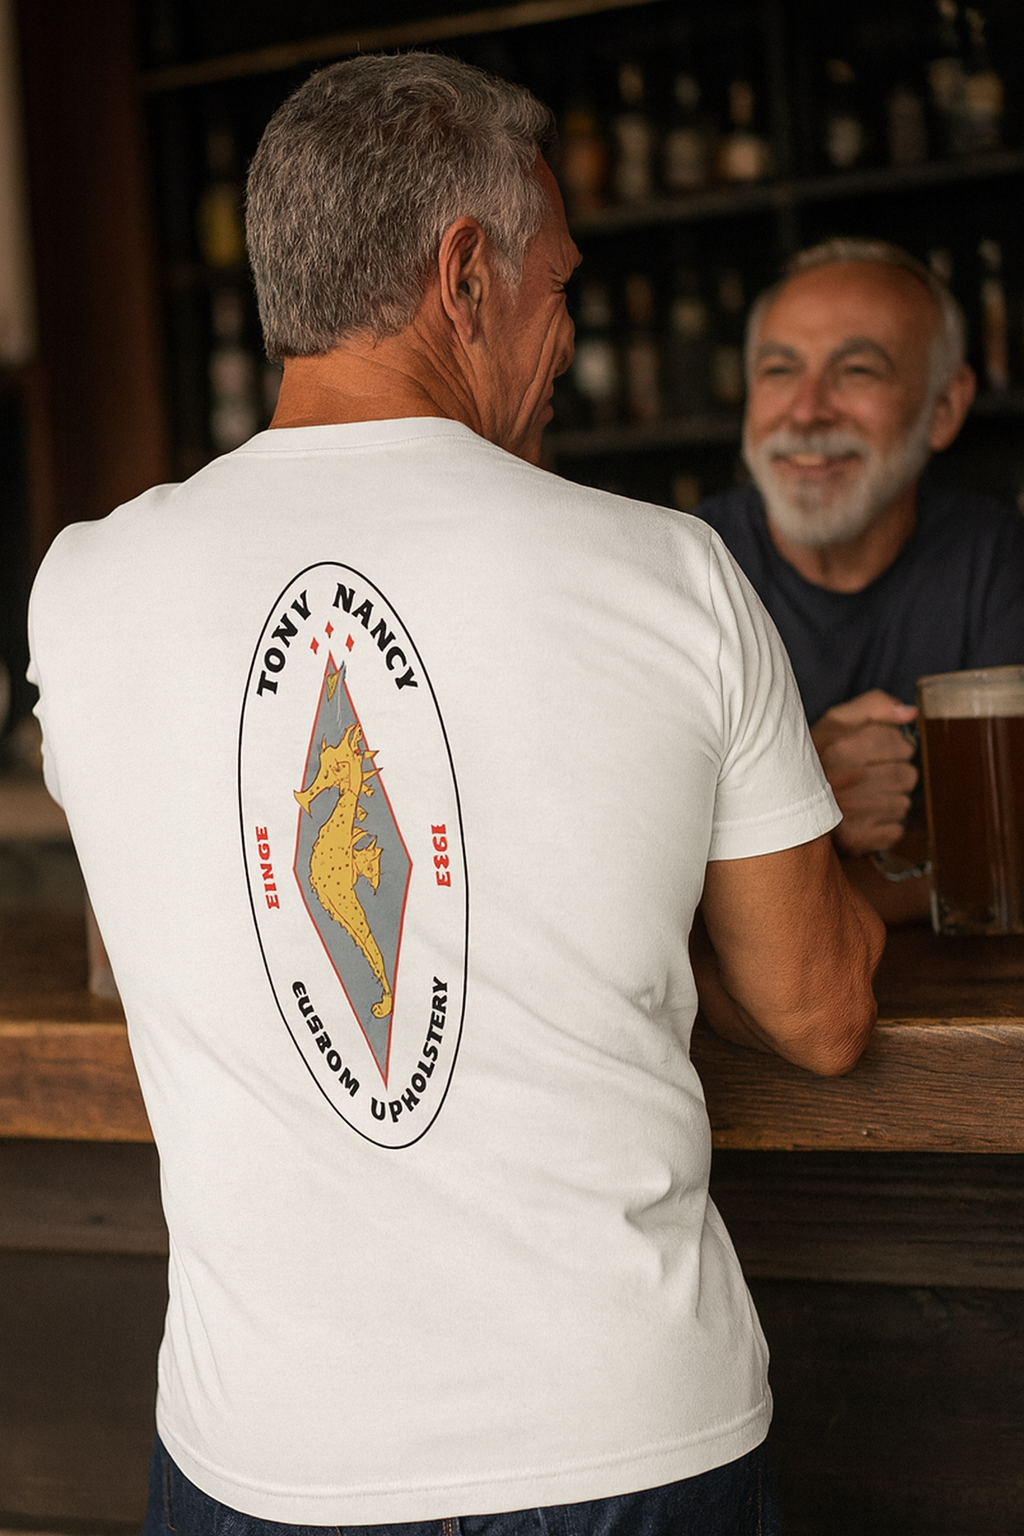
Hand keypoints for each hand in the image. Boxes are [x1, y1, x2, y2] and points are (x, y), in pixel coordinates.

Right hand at [810, 690, 918, 857]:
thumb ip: (874, 705)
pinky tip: (863, 817)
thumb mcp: (836, 721)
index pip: (902, 745)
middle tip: (870, 775)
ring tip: (863, 796)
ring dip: (889, 800)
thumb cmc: (814, 758)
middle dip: (895, 774)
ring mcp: (848, 815)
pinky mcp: (854, 841)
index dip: (896, 746)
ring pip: (902, 804)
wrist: (781, 802)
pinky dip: (884, 826)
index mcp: (839, 748)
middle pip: (907, 776)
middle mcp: (843, 782)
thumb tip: (910, 713)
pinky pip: (895, 831)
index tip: (877, 750)